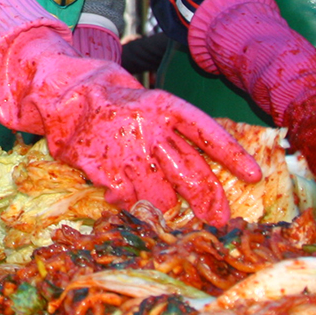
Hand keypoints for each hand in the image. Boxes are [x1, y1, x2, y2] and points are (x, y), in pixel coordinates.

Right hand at [22, 31, 262, 224]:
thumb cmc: (112, 103)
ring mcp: (127, 152)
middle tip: (218, 219)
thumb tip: (204, 174)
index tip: (253, 176)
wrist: (62, 95)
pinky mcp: (105, 171)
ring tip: (147, 191)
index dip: (232, 156)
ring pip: (163, 198)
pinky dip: (126, 201)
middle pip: (193, 176)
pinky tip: (116, 187)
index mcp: (164, 106)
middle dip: (209, 204)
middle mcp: (151, 129)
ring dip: (161, 203)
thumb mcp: (148, 105)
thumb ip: (174, 136)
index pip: (208, 133)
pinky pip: (129, 202)